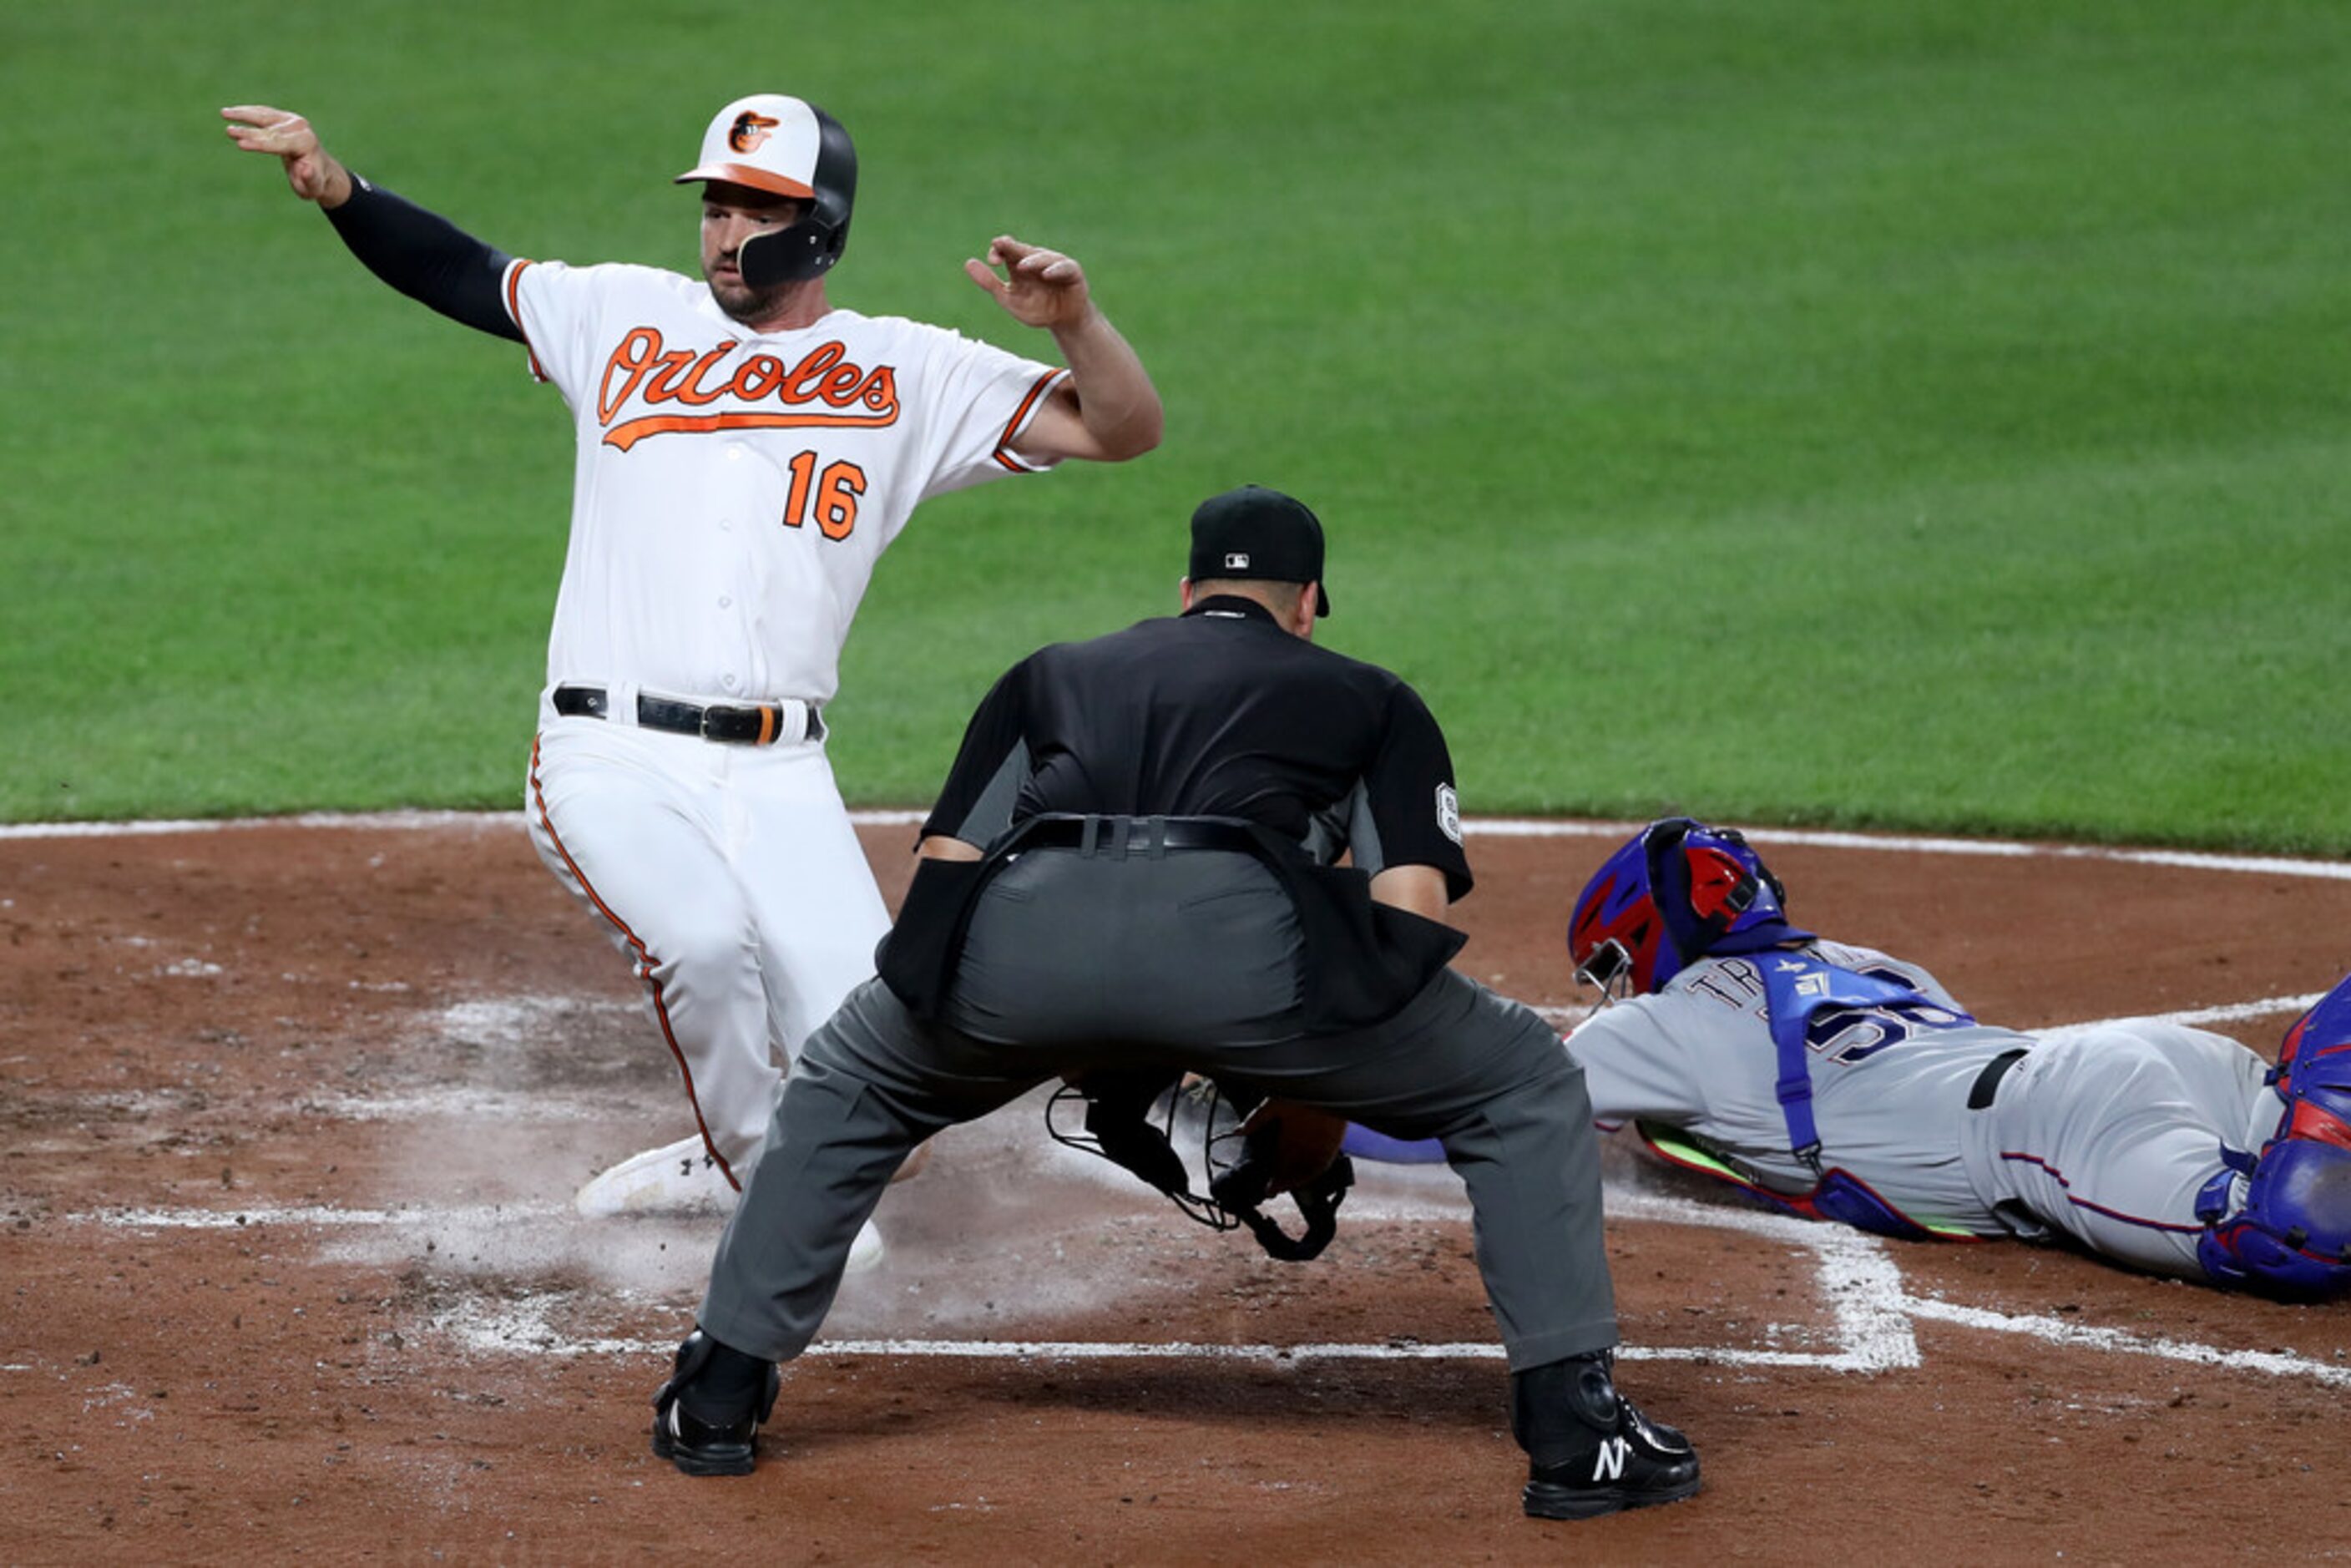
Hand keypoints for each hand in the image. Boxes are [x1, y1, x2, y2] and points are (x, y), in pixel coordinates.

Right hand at [220, 104, 351, 206]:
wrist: (322, 170)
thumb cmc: (315, 183)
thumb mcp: (314, 188)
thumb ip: (309, 179)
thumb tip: (305, 167)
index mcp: (306, 143)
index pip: (278, 143)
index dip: (259, 144)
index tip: (241, 143)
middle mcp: (300, 128)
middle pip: (269, 130)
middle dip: (248, 131)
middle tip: (229, 131)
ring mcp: (292, 120)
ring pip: (264, 116)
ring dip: (243, 114)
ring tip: (224, 113)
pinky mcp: (285, 118)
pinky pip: (264, 113)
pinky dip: (248, 111)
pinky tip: (232, 111)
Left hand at [964, 235, 1093, 329]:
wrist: (1063, 322)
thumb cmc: (1037, 309)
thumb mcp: (1009, 299)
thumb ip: (990, 283)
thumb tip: (968, 263)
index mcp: (1018, 263)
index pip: (1006, 249)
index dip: (999, 250)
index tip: (992, 262)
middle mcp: (1036, 259)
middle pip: (1023, 249)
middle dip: (1012, 247)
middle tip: (1000, 244)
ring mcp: (1055, 264)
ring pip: (1043, 257)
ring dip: (1032, 261)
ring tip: (1021, 266)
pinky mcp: (1072, 272)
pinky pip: (1064, 267)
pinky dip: (1055, 269)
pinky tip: (1046, 274)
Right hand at [1238, 1101, 1349, 1198]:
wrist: (1325, 1086)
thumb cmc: (1301, 1090)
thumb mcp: (1273, 1104)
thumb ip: (1256, 1119)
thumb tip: (1238, 1130)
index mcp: (1288, 1134)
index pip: (1278, 1159)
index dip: (1270, 1172)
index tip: (1261, 1181)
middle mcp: (1301, 1143)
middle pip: (1290, 1169)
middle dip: (1279, 1180)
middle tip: (1269, 1189)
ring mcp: (1315, 1147)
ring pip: (1303, 1171)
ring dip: (1291, 1181)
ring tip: (1279, 1187)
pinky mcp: (1329, 1147)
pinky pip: (1318, 1167)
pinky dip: (1308, 1175)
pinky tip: (1296, 1180)